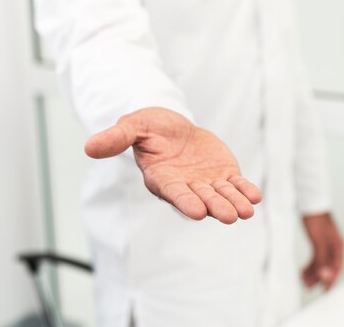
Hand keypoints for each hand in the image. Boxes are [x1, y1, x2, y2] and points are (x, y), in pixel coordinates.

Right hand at [84, 107, 261, 223]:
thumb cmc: (150, 127)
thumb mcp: (133, 126)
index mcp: (162, 178)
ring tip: (246, 211)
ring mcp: (206, 182)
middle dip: (216, 207)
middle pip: (202, 199)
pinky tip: (254, 195)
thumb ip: (116, 138)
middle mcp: (186, 185)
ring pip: (222, 195)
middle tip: (229, 216)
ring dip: (234, 203)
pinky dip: (244, 190)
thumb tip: (88, 147)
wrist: (173, 126)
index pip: (174, 193)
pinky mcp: (223, 174)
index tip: (198, 212)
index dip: (186, 202)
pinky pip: (235, 185)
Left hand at [302, 213, 343, 290]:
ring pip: (321, 263)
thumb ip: (321, 259)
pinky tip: (303, 270)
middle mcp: (335, 246)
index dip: (332, 280)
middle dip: (319, 277)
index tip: (325, 290)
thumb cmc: (316, 219)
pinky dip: (310, 265)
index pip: (337, 267)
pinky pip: (316, 257)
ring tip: (303, 280)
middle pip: (329, 266)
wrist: (309, 204)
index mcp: (339, 246)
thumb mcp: (318, 242)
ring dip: (313, 272)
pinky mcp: (319, 242)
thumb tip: (324, 276)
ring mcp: (327, 244)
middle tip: (309, 286)